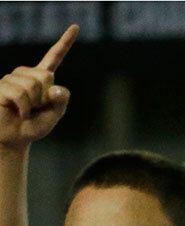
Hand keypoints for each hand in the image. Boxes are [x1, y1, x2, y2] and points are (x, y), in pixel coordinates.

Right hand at [0, 26, 74, 149]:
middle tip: (34, 108)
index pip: (55, 57)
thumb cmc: (32, 126)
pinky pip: (19, 94)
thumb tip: (56, 88)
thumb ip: (60, 103)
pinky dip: (22, 108)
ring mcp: (12, 78)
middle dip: (44, 97)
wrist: (12, 137)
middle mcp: (26, 73)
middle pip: (45, 77)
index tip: (76, 27)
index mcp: (42, 78)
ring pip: (32, 86)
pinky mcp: (2, 86)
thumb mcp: (54, 116)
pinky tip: (16, 111)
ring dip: (32, 104)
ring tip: (24, 110)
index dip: (65, 43)